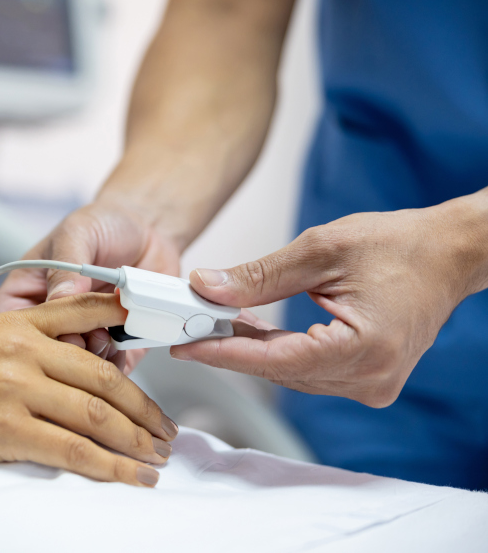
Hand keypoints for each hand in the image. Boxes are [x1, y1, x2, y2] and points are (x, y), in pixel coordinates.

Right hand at [0, 201, 181, 373]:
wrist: (149, 229)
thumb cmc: (101, 225)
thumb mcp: (76, 233)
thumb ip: (67, 264)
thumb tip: (60, 298)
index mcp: (24, 295)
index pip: (8, 327)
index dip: (28, 337)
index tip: (56, 328)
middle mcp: (48, 324)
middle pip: (43, 357)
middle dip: (70, 347)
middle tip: (91, 329)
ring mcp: (80, 339)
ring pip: (76, 371)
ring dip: (97, 354)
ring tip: (112, 326)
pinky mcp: (113, 349)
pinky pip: (110, 370)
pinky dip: (119, 357)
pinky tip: (126, 332)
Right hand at [0, 294, 178, 486]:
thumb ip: (15, 340)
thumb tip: (59, 355)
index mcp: (11, 322)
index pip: (84, 312)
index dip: (129, 330)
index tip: (160, 350)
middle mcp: (17, 349)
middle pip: (103, 375)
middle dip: (144, 408)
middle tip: (167, 431)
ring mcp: (10, 386)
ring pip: (95, 413)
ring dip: (136, 440)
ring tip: (158, 458)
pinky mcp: (2, 427)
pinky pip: (71, 448)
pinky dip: (109, 466)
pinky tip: (130, 477)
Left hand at [173, 198, 487, 406]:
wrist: (447, 254)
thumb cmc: (400, 246)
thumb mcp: (321, 249)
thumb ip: (260, 276)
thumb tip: (208, 288)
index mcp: (364, 350)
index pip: (275, 362)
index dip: (223, 353)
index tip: (183, 346)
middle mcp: (370, 379)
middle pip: (279, 371)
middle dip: (230, 346)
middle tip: (189, 324)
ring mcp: (371, 385)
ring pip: (290, 374)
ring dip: (252, 349)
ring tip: (214, 321)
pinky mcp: (367, 379)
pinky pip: (308, 370)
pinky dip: (278, 351)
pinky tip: (251, 329)